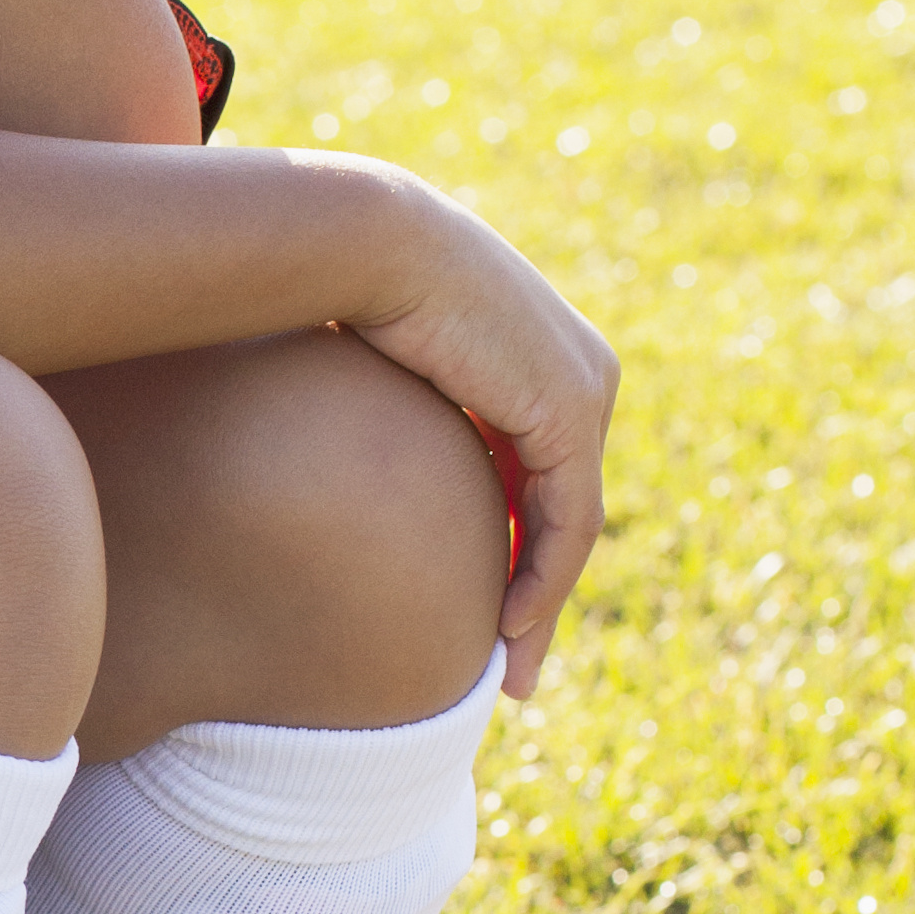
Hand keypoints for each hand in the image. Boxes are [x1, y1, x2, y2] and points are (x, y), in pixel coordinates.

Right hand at [339, 172, 619, 697]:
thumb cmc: (336, 289)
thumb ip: (380, 411)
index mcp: (537, 353)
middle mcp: (579, 369)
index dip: (514, 550)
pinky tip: (506, 631)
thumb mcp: (371, 366)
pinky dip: (540, 582)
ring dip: (542, 606)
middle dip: (537, 592)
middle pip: (562, 507)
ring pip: (572, 527)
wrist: (359, 239)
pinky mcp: (568, 412)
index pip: (539, 473)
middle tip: (510, 667)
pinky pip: (565, 523)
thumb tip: (332, 449)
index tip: (483, 614)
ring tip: (511, 675)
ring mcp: (583, 389)